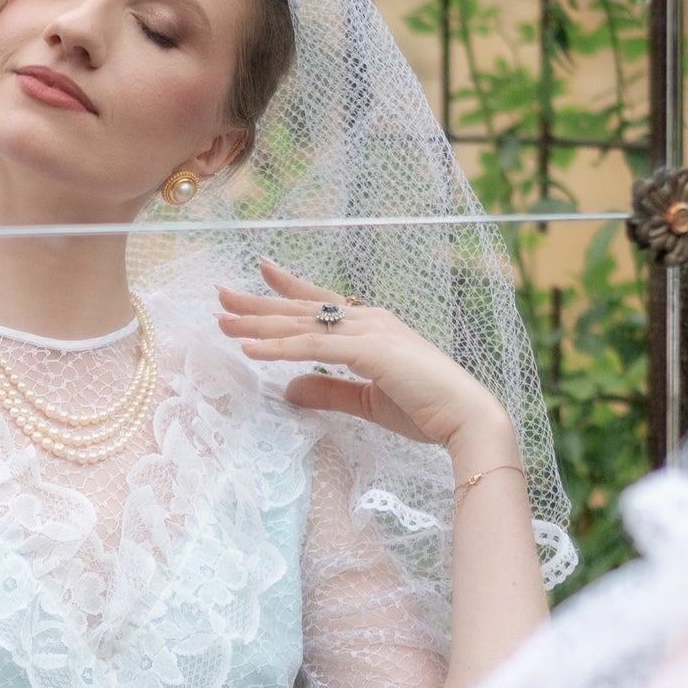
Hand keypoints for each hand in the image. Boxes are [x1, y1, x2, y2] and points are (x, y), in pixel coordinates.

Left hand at [219, 260, 516, 464]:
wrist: (466, 417)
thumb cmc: (426, 408)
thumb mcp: (365, 401)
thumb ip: (327, 391)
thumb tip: (287, 388)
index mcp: (372, 326)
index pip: (322, 302)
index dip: (289, 286)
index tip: (261, 270)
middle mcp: (368, 320)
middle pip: (302, 308)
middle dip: (258, 301)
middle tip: (220, 293)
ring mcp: (369, 332)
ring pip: (302, 325)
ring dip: (259, 323)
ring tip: (222, 320)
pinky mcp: (368, 351)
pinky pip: (312, 348)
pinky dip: (278, 347)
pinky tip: (249, 348)